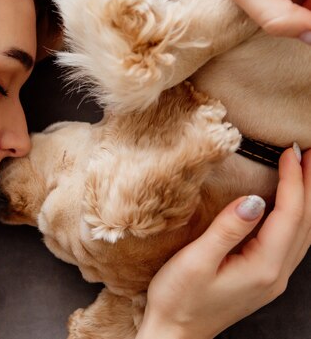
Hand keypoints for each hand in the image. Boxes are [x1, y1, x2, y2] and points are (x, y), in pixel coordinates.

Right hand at [136, 146, 309, 338]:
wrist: (175, 334)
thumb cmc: (178, 299)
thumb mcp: (196, 261)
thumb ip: (227, 229)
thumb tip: (255, 200)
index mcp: (262, 267)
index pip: (288, 215)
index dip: (292, 181)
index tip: (290, 151)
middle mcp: (275, 274)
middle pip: (305, 223)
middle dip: (310, 185)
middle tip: (309, 152)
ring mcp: (271, 278)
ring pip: (302, 233)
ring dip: (306, 200)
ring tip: (305, 172)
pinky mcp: (261, 279)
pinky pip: (290, 242)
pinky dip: (296, 217)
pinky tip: (288, 206)